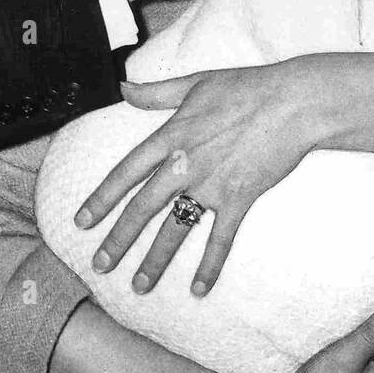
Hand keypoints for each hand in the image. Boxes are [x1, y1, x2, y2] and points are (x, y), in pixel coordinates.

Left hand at [76, 56, 325, 293]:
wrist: (291, 103)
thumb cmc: (246, 88)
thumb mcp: (194, 84)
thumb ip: (155, 93)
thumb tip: (123, 87)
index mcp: (170, 136)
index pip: (125, 173)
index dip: (101, 199)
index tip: (82, 222)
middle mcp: (184, 164)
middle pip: (142, 208)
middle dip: (118, 240)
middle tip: (100, 266)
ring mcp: (211, 184)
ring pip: (175, 229)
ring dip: (156, 260)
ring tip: (139, 286)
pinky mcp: (239, 198)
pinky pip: (220, 238)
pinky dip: (210, 265)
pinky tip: (199, 289)